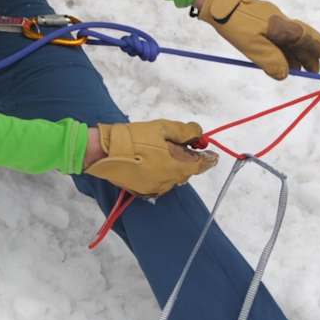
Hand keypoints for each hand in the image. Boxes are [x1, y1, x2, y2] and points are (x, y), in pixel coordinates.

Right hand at [84, 120, 218, 196]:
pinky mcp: (143, 191)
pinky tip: (151, 162)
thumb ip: (185, 131)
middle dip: (188, 160)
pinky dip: (160, 173)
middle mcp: (168, 181)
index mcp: (176, 166)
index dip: (208, 159)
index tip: (213, 155)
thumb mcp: (162, 127)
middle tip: (183, 146)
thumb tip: (199, 134)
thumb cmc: (134, 137)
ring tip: (163, 153)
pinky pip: (158, 182)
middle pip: (186, 171)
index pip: (200, 165)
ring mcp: (155, 188)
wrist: (105, 152)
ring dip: (173, 167)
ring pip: (172, 177)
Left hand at [195, 0, 319, 79]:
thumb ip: (271, 60)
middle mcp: (280, 21)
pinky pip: (280, 35)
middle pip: (301, 37)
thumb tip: (285, 74)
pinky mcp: (262, 19)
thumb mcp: (252, 46)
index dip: (319, 48)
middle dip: (310, 54)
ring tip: (298, 69)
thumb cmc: (234, 24)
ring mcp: (271, 19)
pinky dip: (284, 47)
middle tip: (313, 70)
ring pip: (290, 37)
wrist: (216, 4)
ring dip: (296, 53)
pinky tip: (281, 56)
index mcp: (281, 26)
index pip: (306, 37)